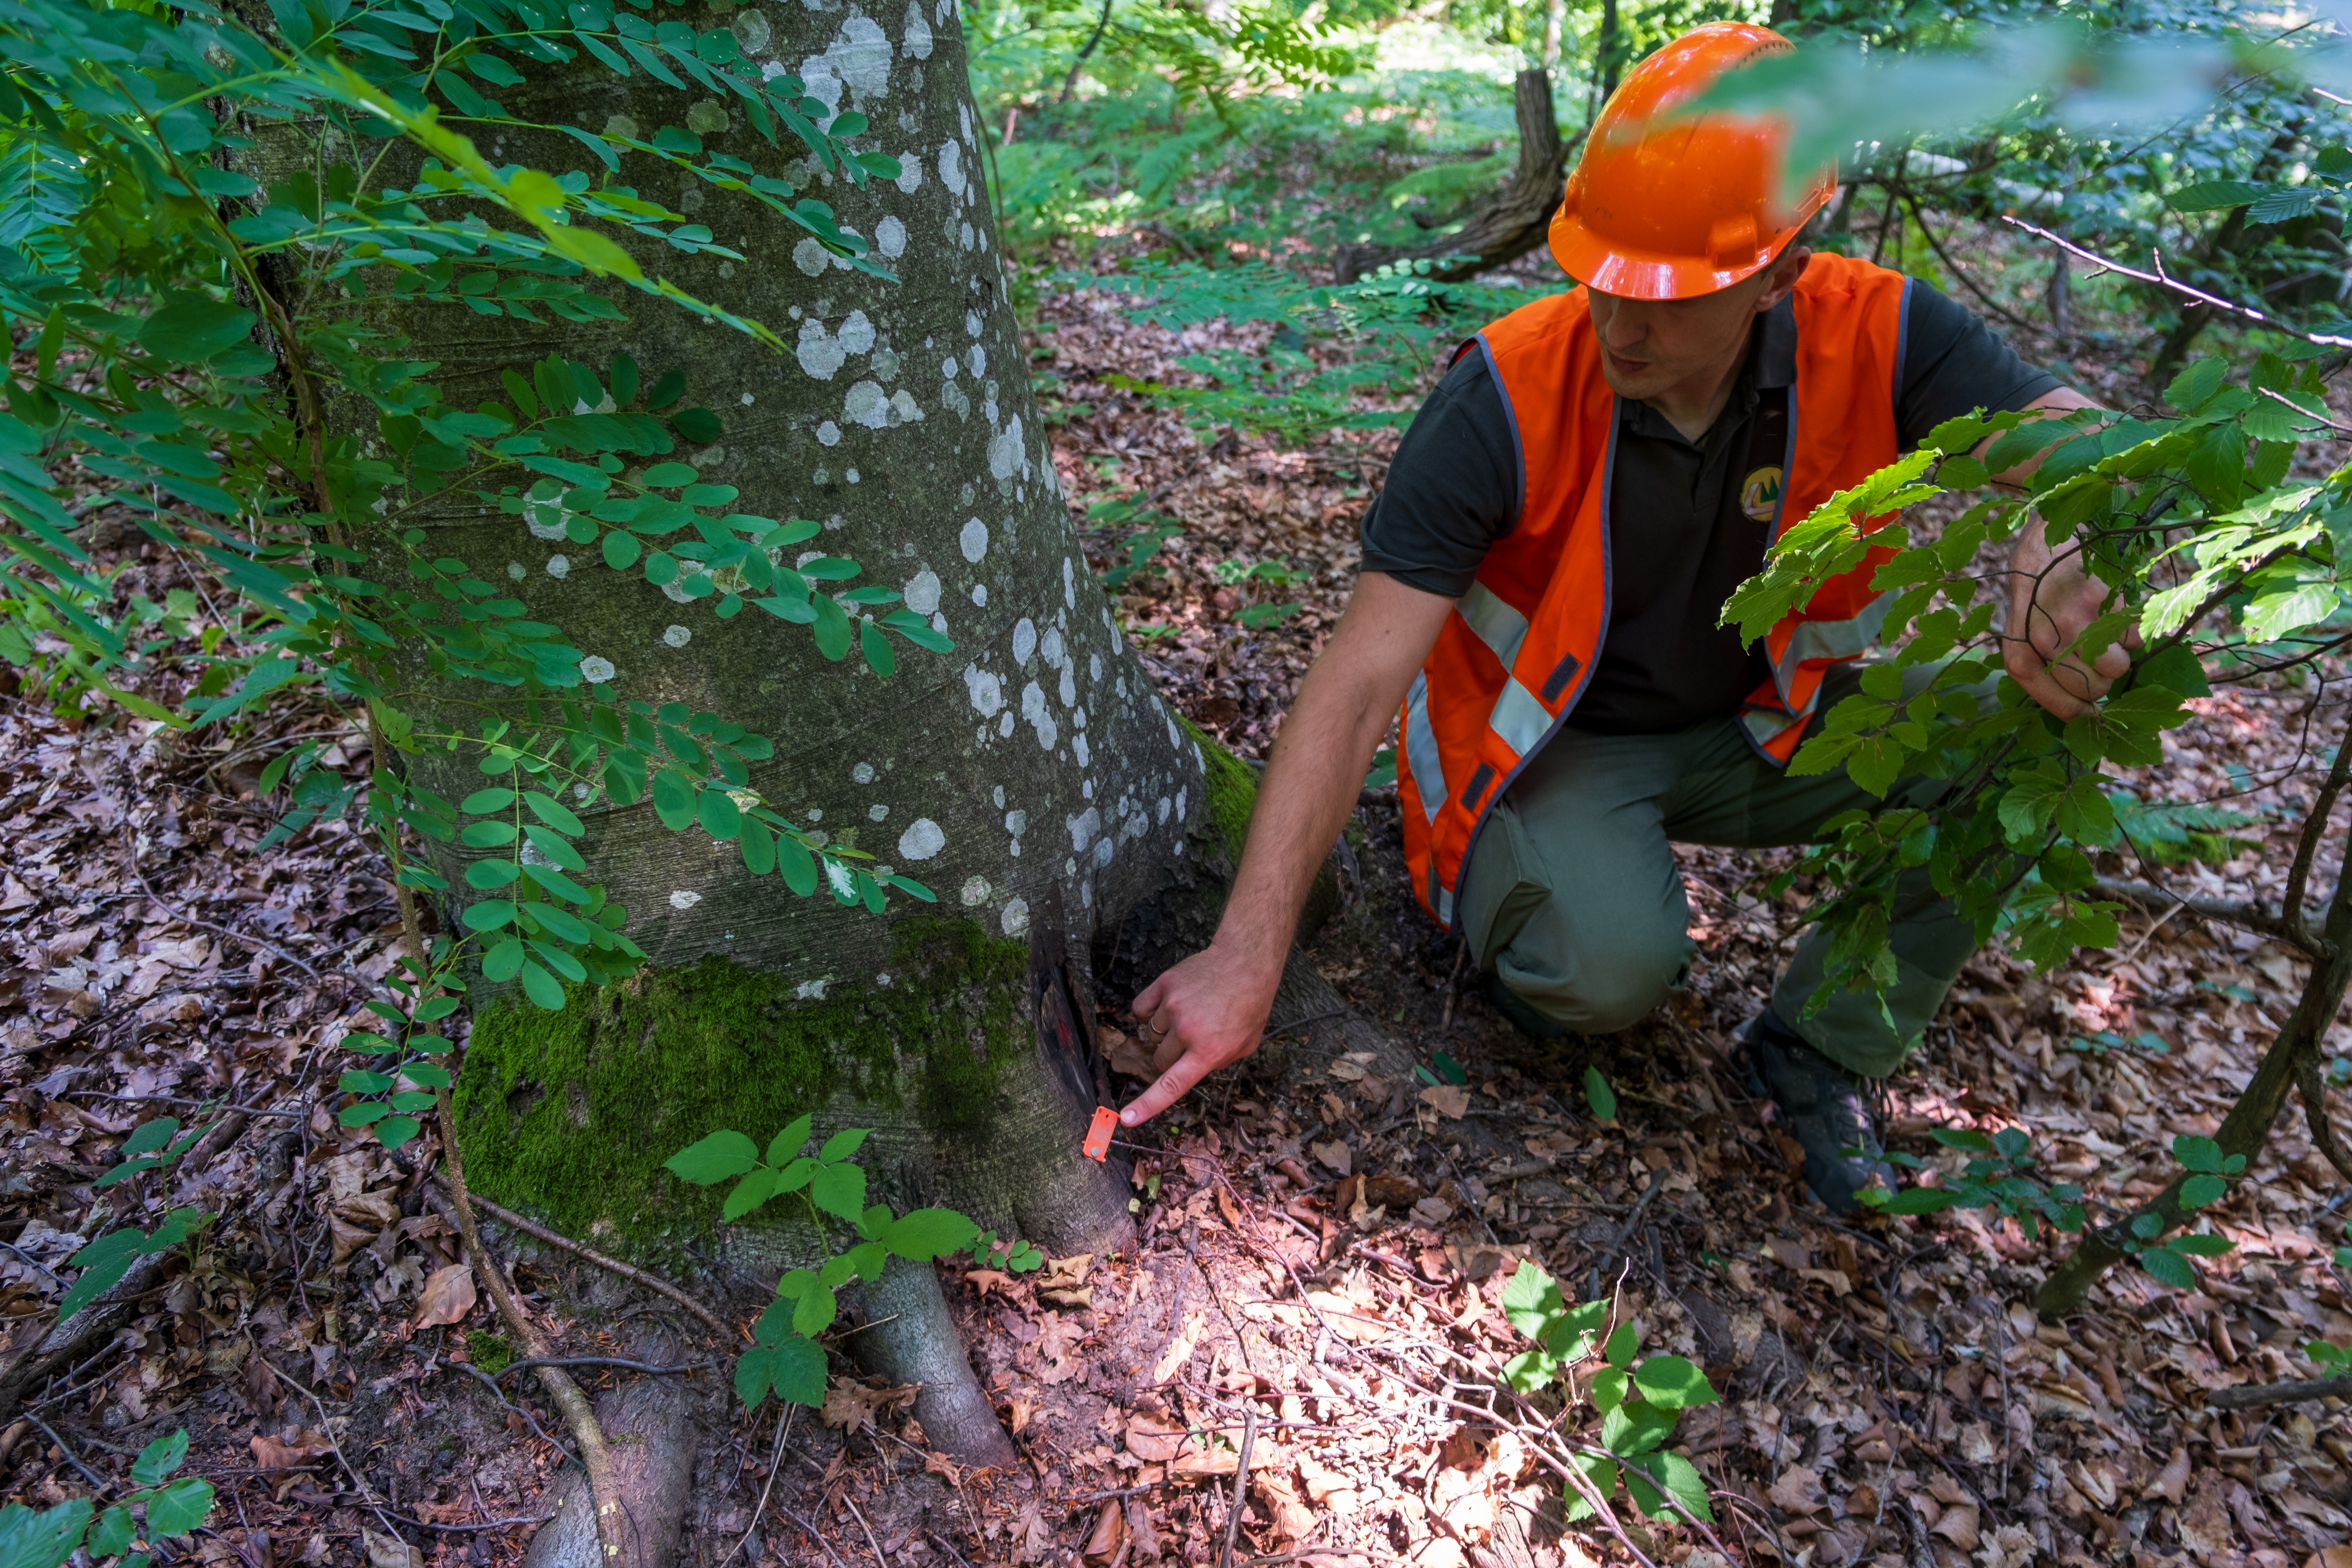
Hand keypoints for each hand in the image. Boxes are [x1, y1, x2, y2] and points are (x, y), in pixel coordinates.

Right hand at [1118, 942, 1283, 1126]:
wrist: (1246, 962)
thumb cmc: (1250, 1006)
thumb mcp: (1245, 1046)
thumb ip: (1217, 1062)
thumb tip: (1189, 1070)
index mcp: (1208, 1052)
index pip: (1171, 1086)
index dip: (1147, 1105)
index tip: (1126, 1118)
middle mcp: (1187, 1031)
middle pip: (1158, 1059)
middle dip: (1170, 1055)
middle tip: (1190, 1038)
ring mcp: (1173, 1006)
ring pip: (1151, 1032)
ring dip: (1165, 1028)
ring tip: (1190, 1012)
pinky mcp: (1164, 985)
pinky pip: (1141, 1008)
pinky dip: (1150, 1009)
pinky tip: (1171, 1001)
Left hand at [2005, 527, 2138, 718]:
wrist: (2047, 547)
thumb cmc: (2036, 600)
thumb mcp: (2024, 638)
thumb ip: (2045, 672)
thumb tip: (2081, 710)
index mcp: (2020, 655)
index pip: (2058, 703)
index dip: (2078, 711)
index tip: (2092, 714)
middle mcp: (2044, 642)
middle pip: (2094, 689)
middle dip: (2103, 682)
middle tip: (2097, 661)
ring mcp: (2074, 621)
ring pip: (2117, 667)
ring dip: (2119, 658)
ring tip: (2103, 636)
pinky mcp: (2102, 602)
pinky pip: (2132, 639)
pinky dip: (2131, 633)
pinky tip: (2112, 616)